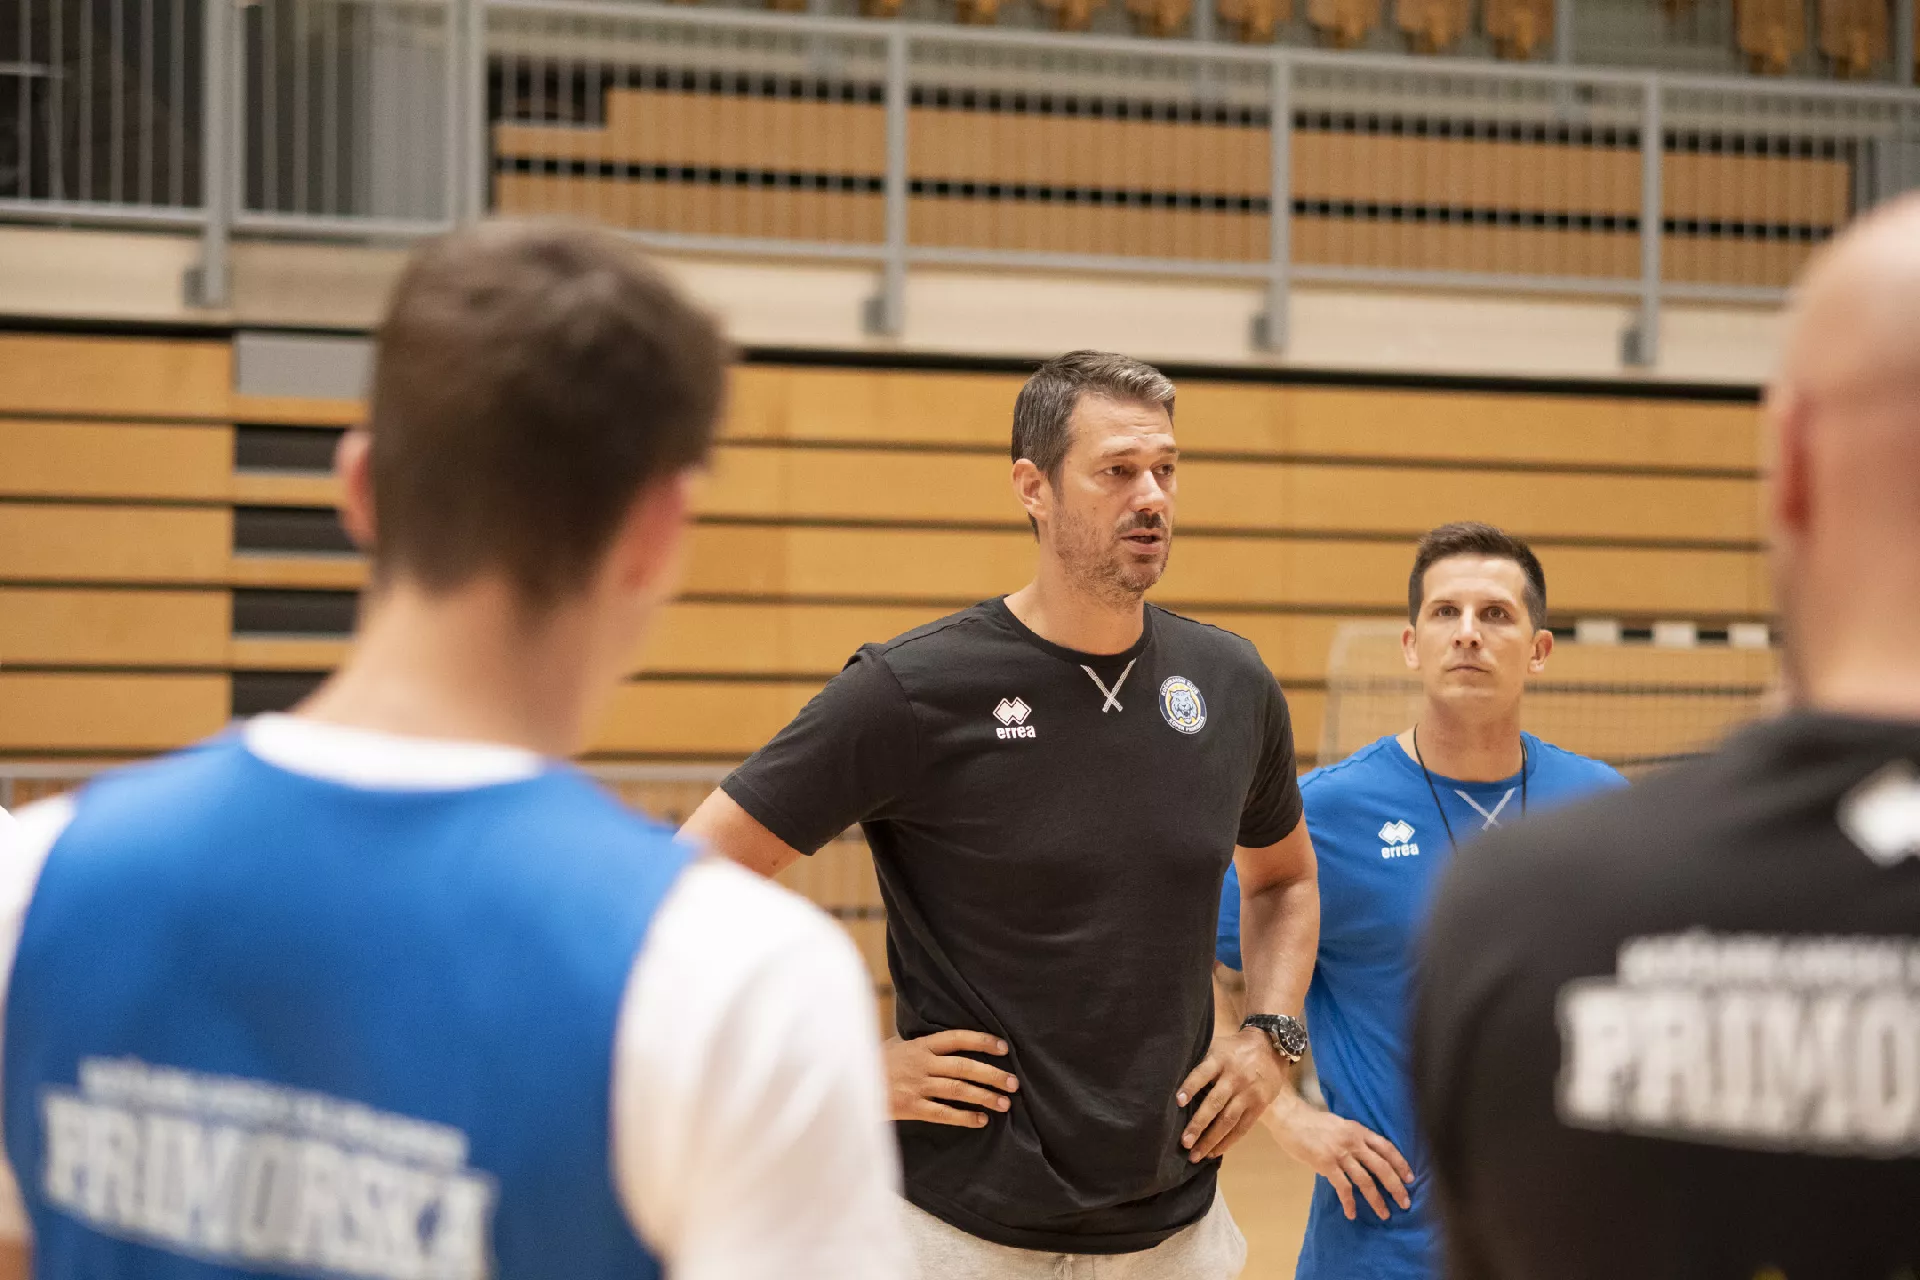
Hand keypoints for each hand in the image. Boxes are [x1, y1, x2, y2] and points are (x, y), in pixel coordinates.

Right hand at [886, 1030, 1018, 1126]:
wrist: (851, 1086)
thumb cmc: (876, 1063)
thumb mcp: (897, 1044)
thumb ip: (921, 1043)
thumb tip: (946, 1039)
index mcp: (920, 1045)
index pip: (956, 1038)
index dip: (981, 1041)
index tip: (1003, 1048)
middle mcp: (921, 1064)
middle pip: (963, 1066)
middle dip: (991, 1074)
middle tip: (1013, 1082)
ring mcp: (916, 1086)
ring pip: (957, 1090)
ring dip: (984, 1096)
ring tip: (1004, 1103)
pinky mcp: (911, 1107)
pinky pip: (943, 1113)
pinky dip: (964, 1116)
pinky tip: (980, 1120)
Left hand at [1175, 1027, 1285, 1162]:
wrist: (1271, 1047)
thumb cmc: (1234, 1049)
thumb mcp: (1217, 1047)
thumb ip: (1201, 1063)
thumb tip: (1172, 1082)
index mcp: (1220, 1059)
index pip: (1202, 1073)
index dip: (1190, 1087)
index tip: (1178, 1101)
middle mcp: (1234, 1077)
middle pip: (1215, 1103)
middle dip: (1198, 1124)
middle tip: (1184, 1142)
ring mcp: (1248, 1093)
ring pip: (1228, 1120)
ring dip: (1211, 1140)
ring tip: (1195, 1155)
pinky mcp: (1259, 1105)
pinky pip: (1242, 1127)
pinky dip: (1227, 1142)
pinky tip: (1214, 1152)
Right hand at [1266, 1093, 1414, 1221]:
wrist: (1289, 1118)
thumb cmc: (1312, 1122)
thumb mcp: (1340, 1125)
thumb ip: (1353, 1139)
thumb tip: (1365, 1157)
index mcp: (1358, 1130)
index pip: (1386, 1148)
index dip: (1400, 1164)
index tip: (1410, 1179)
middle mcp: (1353, 1141)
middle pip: (1381, 1167)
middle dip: (1395, 1187)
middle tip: (1405, 1203)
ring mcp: (1339, 1153)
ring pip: (1365, 1180)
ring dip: (1376, 1199)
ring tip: (1384, 1214)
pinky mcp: (1325, 1163)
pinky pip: (1342, 1187)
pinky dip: (1349, 1202)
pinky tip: (1352, 1213)